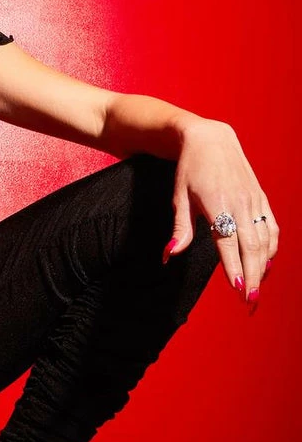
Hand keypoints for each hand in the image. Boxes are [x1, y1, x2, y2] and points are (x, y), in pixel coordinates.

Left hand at [162, 120, 278, 313]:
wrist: (210, 139)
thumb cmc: (189, 169)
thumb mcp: (179, 198)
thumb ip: (179, 229)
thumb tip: (169, 256)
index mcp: (218, 204)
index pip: (228, 243)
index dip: (234, 267)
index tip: (237, 289)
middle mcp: (240, 203)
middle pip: (251, 247)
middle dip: (253, 276)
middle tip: (250, 302)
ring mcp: (254, 200)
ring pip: (265, 240)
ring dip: (263, 267)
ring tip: (256, 288)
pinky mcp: (261, 198)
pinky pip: (271, 227)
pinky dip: (271, 248)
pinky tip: (266, 263)